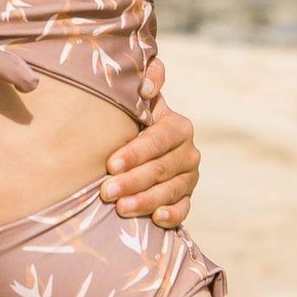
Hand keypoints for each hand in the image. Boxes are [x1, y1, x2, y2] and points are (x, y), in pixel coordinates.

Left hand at [100, 58, 200, 227]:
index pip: (158, 140)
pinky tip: (156, 219)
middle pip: (161, 169)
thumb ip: (148, 78)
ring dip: (145, 201)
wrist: (143, 148)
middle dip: (133, 181)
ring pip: (170, 191)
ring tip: (120, 208)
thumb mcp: (140, 99)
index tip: (110, 164)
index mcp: (178, 127)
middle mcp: (189, 152)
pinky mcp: (187, 198)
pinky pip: (184, 210)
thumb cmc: (134, 121)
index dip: (136, 153)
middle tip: (106, 191)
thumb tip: (146, 85)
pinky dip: (171, 216)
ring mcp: (190, 178)